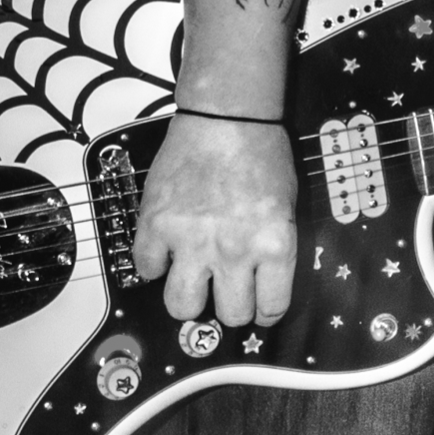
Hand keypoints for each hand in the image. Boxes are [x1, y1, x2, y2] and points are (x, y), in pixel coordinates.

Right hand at [131, 114, 297, 326]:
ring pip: (182, 306)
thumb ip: (275, 250)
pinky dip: (154, 265)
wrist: (227, 119)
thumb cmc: (262, 156)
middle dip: (230, 308)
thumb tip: (264, 285)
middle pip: (230, 315)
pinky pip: (146, 269)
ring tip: (193, 282)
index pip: (271, 309)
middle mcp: (234, 250)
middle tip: (226, 293)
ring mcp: (191, 240)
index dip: (266, 313)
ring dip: (189, 299)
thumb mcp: (286, 209)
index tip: (260, 307)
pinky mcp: (155, 225)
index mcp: (274, 246)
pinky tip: (165, 251)